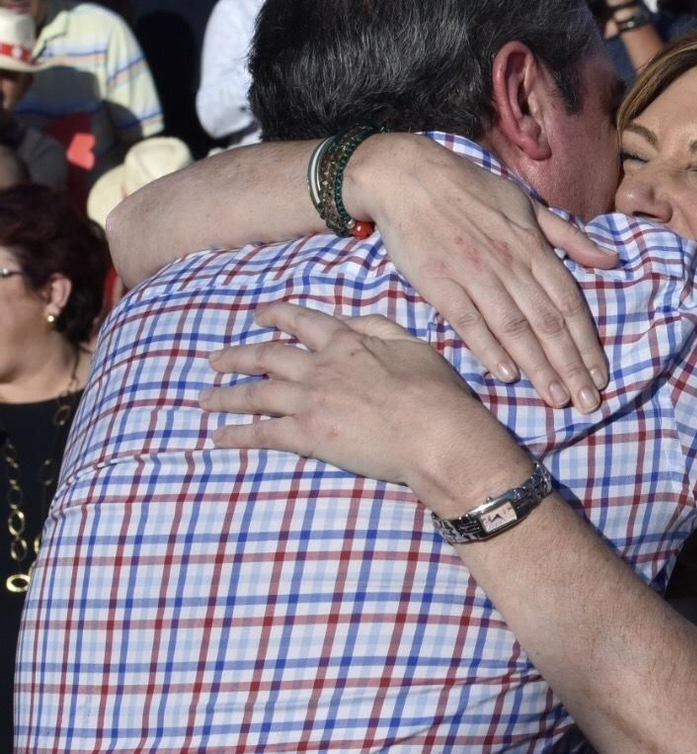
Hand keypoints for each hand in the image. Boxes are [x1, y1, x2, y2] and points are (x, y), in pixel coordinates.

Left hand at [199, 303, 535, 516]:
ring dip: (226, 395)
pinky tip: (219, 436)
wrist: (435, 433)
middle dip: (237, 356)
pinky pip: (262, 432)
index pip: (301, 321)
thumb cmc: (434, 392)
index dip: (276, 316)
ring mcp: (310, 400)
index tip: (259, 316)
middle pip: (267, 356)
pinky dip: (237, 433)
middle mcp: (320, 366)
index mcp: (346, 342)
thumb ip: (378, 327)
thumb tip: (351, 321)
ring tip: (205, 399)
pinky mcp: (308, 435)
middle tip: (215, 360)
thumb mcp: (412, 345)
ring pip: (256, 393)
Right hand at [348, 134, 615, 410]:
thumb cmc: (471, 189)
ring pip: (515, 328)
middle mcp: (509, 264)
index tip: (602, 375)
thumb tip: (612, 259)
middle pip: (548, 323)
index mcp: (533, 247)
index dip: (587, 342)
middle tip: (588, 402)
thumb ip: (569, 237)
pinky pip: (469, 321)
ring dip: (539, 366)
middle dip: (571, 366)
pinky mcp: (439, 283)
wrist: (407, 176)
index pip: (569, 303)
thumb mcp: (527, 204)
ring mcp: (474, 274)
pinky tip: (508, 375)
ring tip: (558, 399)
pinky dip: (489, 349)